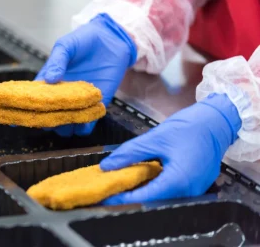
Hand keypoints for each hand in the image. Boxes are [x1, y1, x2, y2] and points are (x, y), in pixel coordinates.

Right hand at [35, 13, 136, 136]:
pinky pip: (88, 122)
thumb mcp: (66, 46)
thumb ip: (57, 61)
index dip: (23, 110)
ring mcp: (78, 102)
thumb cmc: (83, 40)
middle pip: (49, 117)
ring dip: (65, 127)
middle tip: (48, 122)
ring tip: (67, 122)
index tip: (14, 120)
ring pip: (67, 124)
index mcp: (48, 82)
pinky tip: (84, 122)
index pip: (33, 100)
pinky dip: (85, 126)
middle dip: (46, 122)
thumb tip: (50, 79)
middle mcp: (61, 95)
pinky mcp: (95, 104)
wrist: (111, 40)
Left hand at [100, 93, 240, 204]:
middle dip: (130, 196)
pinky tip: (139, 181)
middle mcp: (188, 191)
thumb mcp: (154, 138)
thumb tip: (107, 166)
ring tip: (121, 185)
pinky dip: (154, 188)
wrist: (217, 122)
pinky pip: (171, 192)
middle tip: (110, 190)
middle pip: (153, 201)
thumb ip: (130, 153)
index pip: (146, 197)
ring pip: (162, 198)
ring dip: (142, 193)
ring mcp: (194, 191)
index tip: (106, 195)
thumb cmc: (189, 127)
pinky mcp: (194, 187)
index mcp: (179, 180)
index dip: (124, 197)